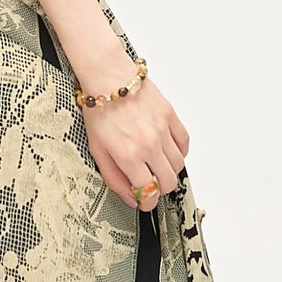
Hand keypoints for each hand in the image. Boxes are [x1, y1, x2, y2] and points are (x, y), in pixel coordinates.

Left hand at [81, 73, 188, 209]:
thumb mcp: (97, 150)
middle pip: (168, 182)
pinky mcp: (171, 116)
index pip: (148, 192)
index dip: (147, 203)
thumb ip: (114, 178)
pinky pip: (184, 143)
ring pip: (179, 165)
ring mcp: (163, 130)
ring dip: (169, 172)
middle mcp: (149, 145)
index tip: (144, 203)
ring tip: (156, 167)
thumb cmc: (99, 110)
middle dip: (159, 189)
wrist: (108, 78)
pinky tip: (167, 152)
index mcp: (129, 155)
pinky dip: (179, 152)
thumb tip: (130, 198)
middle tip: (150, 185)